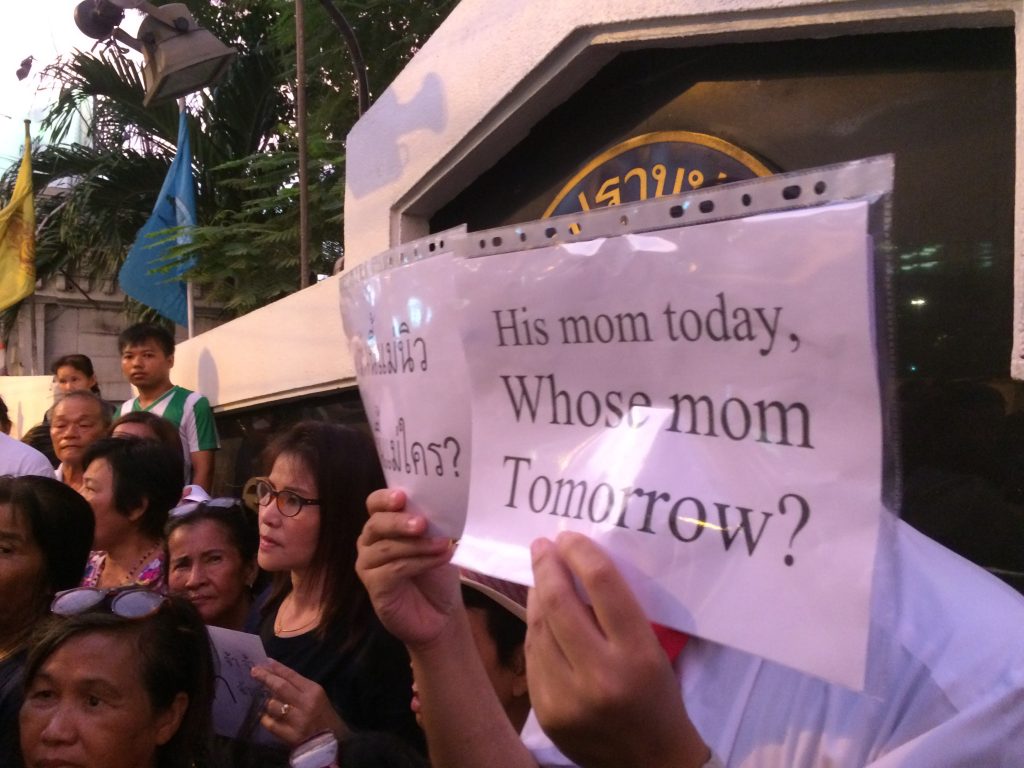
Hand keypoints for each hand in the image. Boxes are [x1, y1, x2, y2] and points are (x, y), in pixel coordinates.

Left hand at [250, 659, 347, 746]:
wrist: (332, 742)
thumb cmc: (324, 717)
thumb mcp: (317, 697)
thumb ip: (299, 689)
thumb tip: (277, 679)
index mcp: (314, 691)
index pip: (292, 675)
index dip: (277, 668)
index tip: (265, 661)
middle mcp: (305, 703)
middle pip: (280, 687)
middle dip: (265, 677)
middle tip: (254, 671)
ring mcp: (297, 720)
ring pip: (273, 705)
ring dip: (268, 703)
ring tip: (270, 703)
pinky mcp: (290, 735)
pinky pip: (270, 724)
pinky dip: (266, 719)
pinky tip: (266, 717)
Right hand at [355, 489, 460, 650]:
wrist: (442, 614)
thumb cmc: (436, 573)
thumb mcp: (437, 541)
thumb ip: (430, 524)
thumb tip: (437, 505)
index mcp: (384, 525)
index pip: (374, 504)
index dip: (384, 498)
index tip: (401, 496)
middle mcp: (370, 542)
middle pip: (376, 524)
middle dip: (399, 522)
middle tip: (422, 524)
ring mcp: (368, 565)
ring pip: (386, 547)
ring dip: (417, 545)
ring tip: (442, 545)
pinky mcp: (373, 586)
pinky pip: (392, 570)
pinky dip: (418, 563)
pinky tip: (439, 559)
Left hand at [527, 532, 709, 767]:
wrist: (651, 763)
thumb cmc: (657, 697)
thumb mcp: (652, 650)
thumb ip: (617, 613)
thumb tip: (577, 567)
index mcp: (638, 654)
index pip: (604, 586)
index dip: (582, 553)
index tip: (569, 537)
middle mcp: (602, 675)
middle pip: (561, 604)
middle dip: (547, 567)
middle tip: (543, 546)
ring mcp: (569, 698)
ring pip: (539, 629)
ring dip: (537, 596)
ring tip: (540, 576)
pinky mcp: (547, 713)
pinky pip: (532, 658)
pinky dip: (534, 631)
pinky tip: (539, 615)